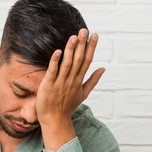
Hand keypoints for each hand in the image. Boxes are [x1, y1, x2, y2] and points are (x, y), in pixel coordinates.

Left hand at [37, 28, 104, 150]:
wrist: (55, 121)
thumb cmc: (67, 107)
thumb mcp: (83, 94)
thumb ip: (93, 80)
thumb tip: (103, 69)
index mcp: (79, 81)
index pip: (87, 61)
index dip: (91, 47)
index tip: (94, 35)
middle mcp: (71, 80)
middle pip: (79, 60)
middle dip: (82, 44)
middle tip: (85, 30)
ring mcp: (60, 83)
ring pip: (67, 64)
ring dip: (71, 50)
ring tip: (74, 37)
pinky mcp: (49, 85)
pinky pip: (53, 72)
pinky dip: (55, 62)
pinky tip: (58, 51)